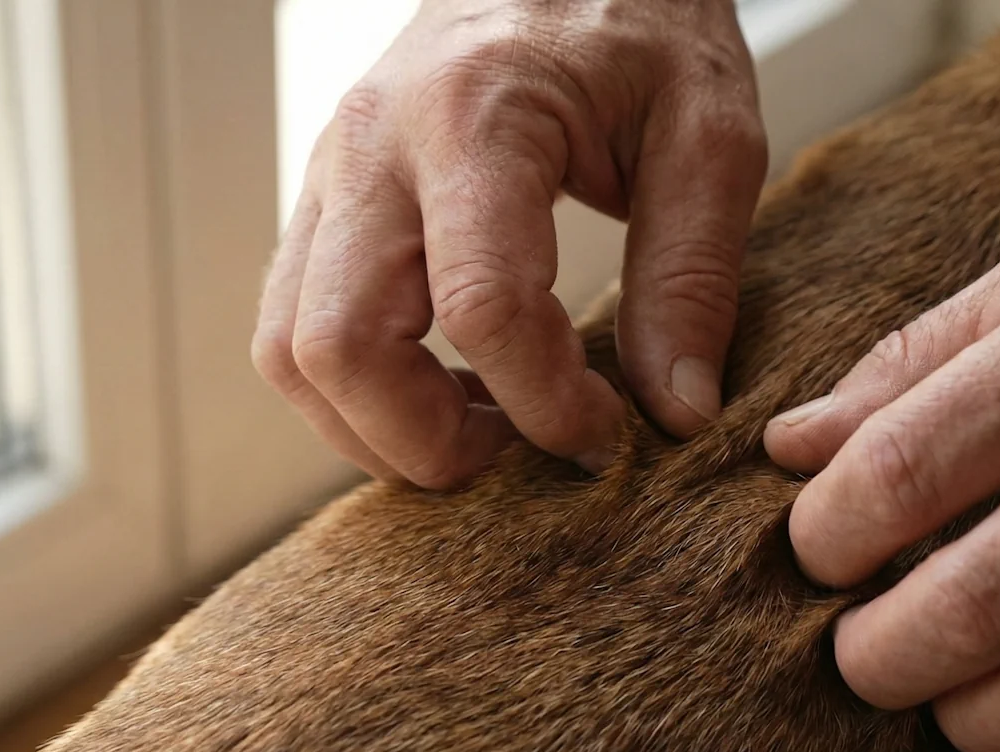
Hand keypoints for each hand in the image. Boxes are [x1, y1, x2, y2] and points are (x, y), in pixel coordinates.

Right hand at [254, 0, 765, 487]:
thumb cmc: (642, 19)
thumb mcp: (710, 134)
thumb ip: (694, 276)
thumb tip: (676, 415)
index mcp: (475, 116)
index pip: (482, 307)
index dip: (547, 404)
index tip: (609, 435)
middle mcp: (374, 146)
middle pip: (336, 346)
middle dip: (427, 443)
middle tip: (523, 459)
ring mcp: (334, 173)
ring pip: (290, 348)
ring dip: (376, 427)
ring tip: (485, 434)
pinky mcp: (329, 199)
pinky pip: (297, 322)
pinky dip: (359, 389)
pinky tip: (450, 391)